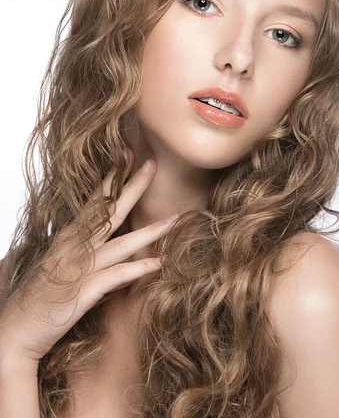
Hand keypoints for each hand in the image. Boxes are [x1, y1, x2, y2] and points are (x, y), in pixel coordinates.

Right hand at [0, 151, 178, 364]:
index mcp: (68, 238)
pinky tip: (159, 263)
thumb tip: (102, 243)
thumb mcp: (60, 264)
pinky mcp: (82, 292)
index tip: (128, 156)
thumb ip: (81, 250)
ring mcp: (79, 268)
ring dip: (150, 231)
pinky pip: (115, 277)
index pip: (94, 202)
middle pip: (108, 212)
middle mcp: (74, 247)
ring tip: (175, 218)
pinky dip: (138, 269)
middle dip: (133, 187)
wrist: (15, 330)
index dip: (112, 179)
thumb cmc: (38, 297)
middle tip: (153, 164)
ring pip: (120, 244)